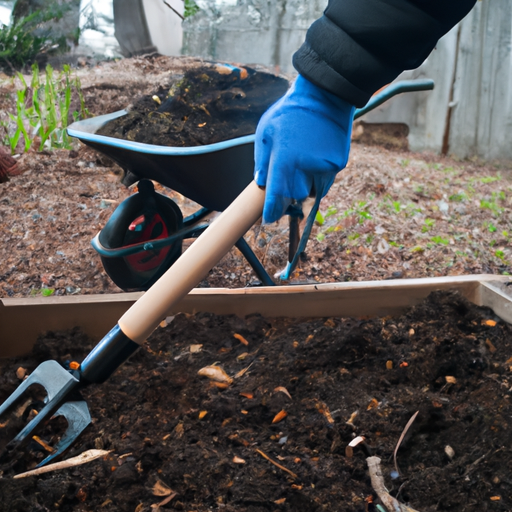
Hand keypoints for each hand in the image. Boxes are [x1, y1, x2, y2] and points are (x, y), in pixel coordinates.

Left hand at [254, 74, 354, 223]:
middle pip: (296, 195)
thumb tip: (262, 184)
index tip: (268, 219)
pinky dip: (317, 179)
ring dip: (304, 187)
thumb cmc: (290, 112)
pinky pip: (325, 181)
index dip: (272, 210)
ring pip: (313, 191)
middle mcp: (306, 166)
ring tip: (300, 167)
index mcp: (285, 158)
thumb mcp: (266, 131)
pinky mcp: (338, 164)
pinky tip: (312, 162)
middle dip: (289, 195)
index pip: (277, 195)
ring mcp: (325, 166)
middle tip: (283, 187)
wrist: (326, 94)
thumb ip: (262, 160)